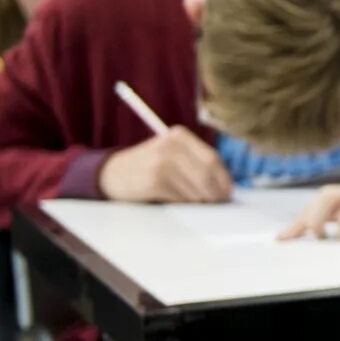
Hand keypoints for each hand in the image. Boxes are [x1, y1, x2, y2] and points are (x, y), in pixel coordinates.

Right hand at [99, 127, 231, 203]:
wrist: (112, 173)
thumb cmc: (149, 167)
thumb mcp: (172, 155)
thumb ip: (196, 164)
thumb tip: (226, 188)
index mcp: (180, 136)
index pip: (213, 159)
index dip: (223, 179)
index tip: (227, 193)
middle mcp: (171, 145)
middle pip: (207, 174)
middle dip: (215, 193)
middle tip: (216, 204)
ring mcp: (162, 162)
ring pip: (196, 189)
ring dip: (198, 201)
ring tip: (192, 202)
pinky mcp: (154, 180)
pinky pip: (181, 199)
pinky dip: (182, 204)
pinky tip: (174, 201)